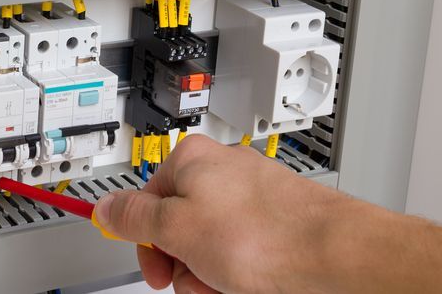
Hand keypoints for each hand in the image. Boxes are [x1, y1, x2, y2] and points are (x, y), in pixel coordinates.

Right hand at [93, 134, 343, 293]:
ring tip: (228, 286)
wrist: (335, 257)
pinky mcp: (276, 222)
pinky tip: (248, 285)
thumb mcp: (176, 228)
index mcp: (191, 159)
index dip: (145, 241)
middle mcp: (222, 171)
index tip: (151, 267)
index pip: (145, 199)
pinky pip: (242, 253)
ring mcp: (252, 197)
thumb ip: (132, 216)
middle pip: (179, 225)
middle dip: (182, 262)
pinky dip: (239, 274)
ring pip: (211, 244)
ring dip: (210, 274)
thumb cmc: (266, 235)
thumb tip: (106, 207)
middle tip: (194, 279)